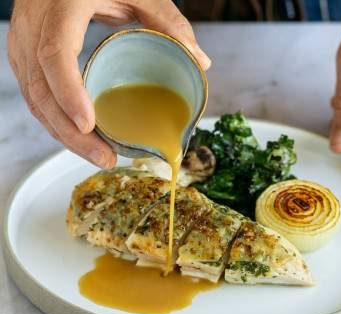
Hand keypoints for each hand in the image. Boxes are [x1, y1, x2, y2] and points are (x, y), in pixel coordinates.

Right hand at [7, 0, 210, 167]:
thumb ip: (168, 21)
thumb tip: (200, 61)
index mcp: (62, 8)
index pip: (55, 54)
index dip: (68, 92)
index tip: (89, 125)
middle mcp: (34, 28)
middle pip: (41, 91)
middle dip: (70, 133)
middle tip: (104, 158)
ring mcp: (25, 44)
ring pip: (35, 100)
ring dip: (63, 135)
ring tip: (97, 156)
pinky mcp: (25, 57)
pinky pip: (35, 97)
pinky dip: (55, 121)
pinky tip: (78, 138)